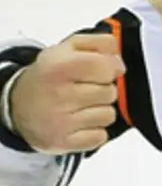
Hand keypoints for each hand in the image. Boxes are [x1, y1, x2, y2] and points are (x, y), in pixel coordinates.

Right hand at [10, 34, 124, 153]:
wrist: (19, 105)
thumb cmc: (51, 75)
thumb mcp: (69, 48)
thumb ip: (99, 43)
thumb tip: (119, 60)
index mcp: (58, 67)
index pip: (105, 67)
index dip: (112, 68)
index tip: (105, 70)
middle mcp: (57, 94)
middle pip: (110, 93)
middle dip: (105, 90)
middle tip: (87, 89)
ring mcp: (58, 122)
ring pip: (108, 115)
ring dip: (101, 110)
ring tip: (83, 106)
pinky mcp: (61, 142)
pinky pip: (100, 137)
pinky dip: (95, 130)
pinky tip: (80, 122)